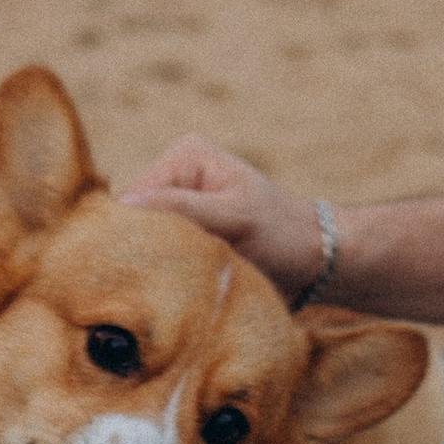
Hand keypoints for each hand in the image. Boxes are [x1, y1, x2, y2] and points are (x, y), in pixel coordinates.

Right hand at [119, 135, 325, 299]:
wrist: (317, 261)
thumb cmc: (284, 235)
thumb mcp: (235, 219)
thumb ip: (183, 209)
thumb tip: (126, 205)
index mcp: (185, 157)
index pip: (133, 198)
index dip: (130, 232)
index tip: (136, 268)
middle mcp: (176, 177)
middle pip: (134, 220)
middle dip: (143, 249)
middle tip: (158, 280)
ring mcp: (180, 207)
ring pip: (144, 241)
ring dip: (155, 264)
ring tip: (173, 284)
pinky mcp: (187, 234)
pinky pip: (159, 254)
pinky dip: (166, 272)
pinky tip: (177, 286)